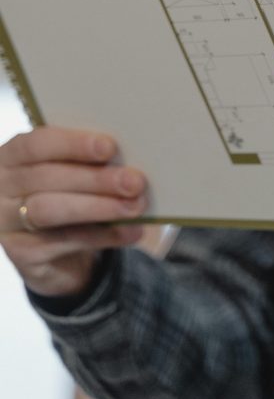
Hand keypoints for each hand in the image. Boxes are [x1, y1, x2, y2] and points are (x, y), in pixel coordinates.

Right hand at [0, 127, 146, 295]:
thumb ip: (87, 161)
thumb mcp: (70, 171)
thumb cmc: (66, 193)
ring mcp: (6, 223)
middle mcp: (2, 187)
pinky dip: (103, 235)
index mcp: (12, 155)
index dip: (73, 144)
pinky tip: (130, 230)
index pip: (37, 144)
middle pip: (47, 178)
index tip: (110, 147)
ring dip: (99, 207)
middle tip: (134, 181)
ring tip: (135, 206)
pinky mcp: (21, 255)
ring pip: (51, 210)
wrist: (53, 250)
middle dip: (95, 179)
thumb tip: (129, 158)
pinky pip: (64, 242)